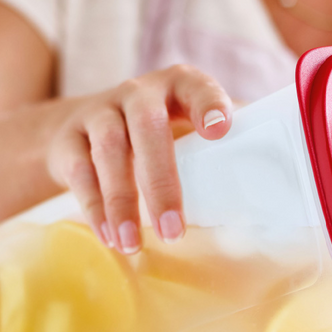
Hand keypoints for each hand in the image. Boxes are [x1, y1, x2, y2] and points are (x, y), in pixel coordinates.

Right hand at [47, 65, 232, 253]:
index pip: (197, 88)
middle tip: (172, 231)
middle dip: (161, 181)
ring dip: (121, 201)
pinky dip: (94, 207)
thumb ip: (220, 149)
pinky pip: (78, 171)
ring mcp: (100, 111)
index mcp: (179, 88)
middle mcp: (138, 93)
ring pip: (109, 150)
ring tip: (132, 244)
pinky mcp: (68, 137)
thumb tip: (264, 187)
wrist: (79, 127)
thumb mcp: (187, 130)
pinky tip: (109, 236)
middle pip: (148, 127)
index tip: (220, 131)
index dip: (209, 105)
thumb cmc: (156, 135)